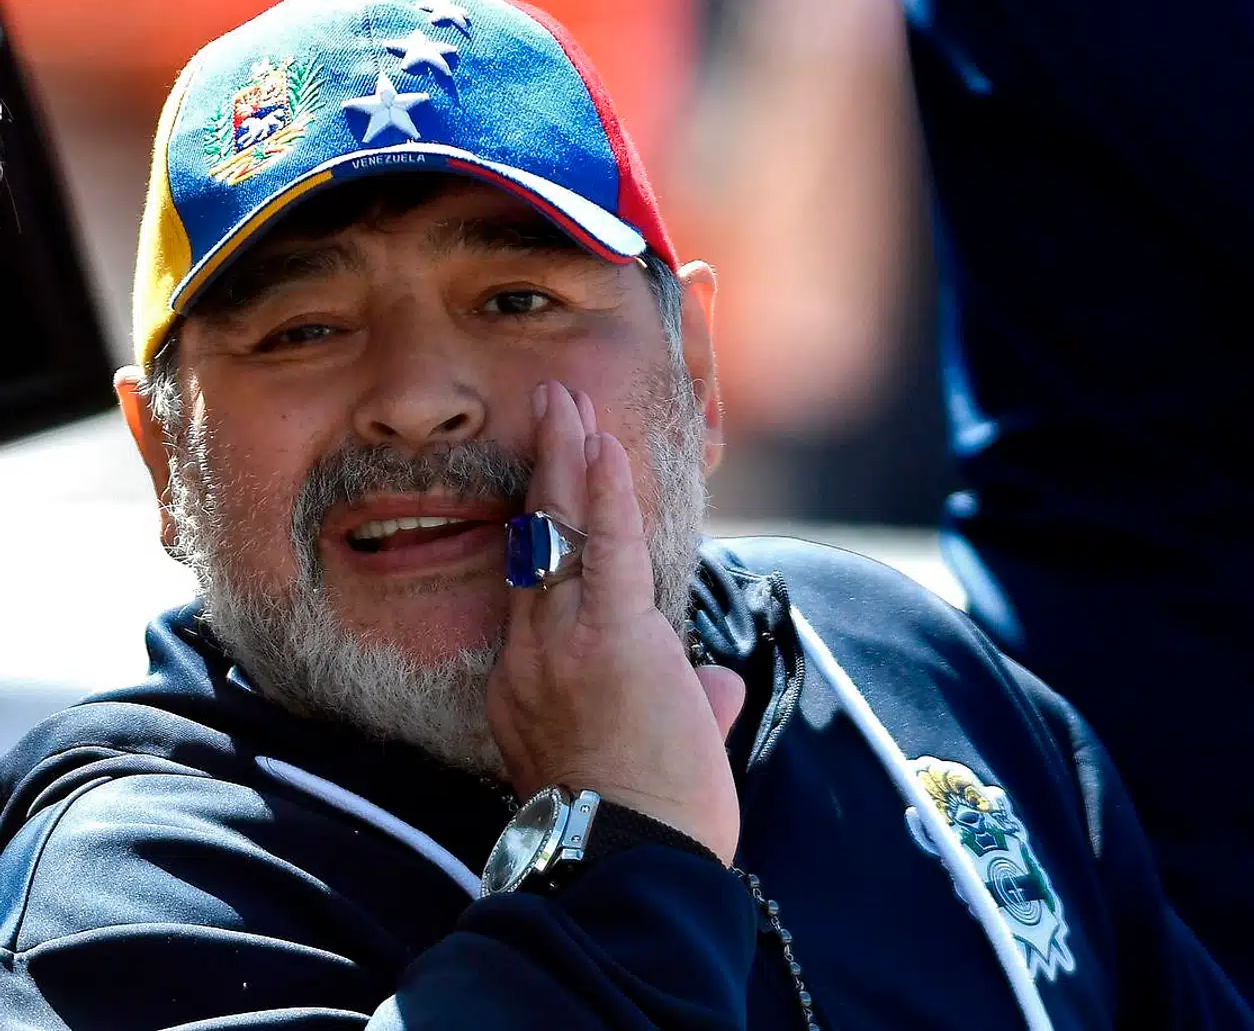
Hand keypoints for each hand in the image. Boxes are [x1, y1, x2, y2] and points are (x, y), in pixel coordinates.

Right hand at [486, 380, 745, 862]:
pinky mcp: (610, 636)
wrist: (629, 860)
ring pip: (556, 530)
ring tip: (566, 400)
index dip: (545, 528)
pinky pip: (604, 546)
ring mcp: (564, 641)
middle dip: (542, 470)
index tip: (551, 485)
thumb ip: (683, 707)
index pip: (537, 588)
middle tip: (547, 411)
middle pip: (532, 542)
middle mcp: (532, 653)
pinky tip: (603, 443)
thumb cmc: (642, 823)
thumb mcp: (650, 756)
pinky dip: (605, 491)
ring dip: (567, 458)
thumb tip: (714, 689)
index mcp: (531, 683)